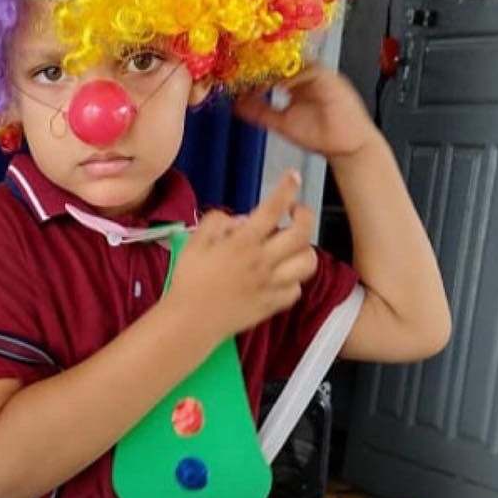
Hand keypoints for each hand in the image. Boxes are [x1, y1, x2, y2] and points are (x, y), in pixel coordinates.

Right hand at [163, 171, 318, 338]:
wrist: (191, 321)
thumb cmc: (189, 280)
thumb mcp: (195, 243)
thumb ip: (217, 222)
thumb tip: (240, 220)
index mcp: (243, 243)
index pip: (272, 209)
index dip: (286, 189)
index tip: (292, 177)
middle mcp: (263, 262)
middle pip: (302, 234)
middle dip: (305, 215)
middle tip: (295, 212)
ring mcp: (271, 285)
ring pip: (308, 262)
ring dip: (303, 249)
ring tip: (290, 247)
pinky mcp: (273, 305)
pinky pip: (296, 289)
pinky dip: (292, 280)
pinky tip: (280, 276)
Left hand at [233, 64, 376, 158]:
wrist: (345, 147)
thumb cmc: (320, 135)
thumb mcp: (280, 123)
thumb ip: (260, 113)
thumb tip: (238, 106)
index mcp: (295, 85)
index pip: (273, 70)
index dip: (256, 70)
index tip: (239, 76)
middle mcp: (307, 78)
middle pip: (283, 61)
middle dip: (264, 64)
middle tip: (246, 71)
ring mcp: (319, 77)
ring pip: (297, 62)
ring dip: (278, 68)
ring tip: (261, 79)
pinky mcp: (332, 81)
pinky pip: (313, 71)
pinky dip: (297, 76)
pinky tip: (283, 86)